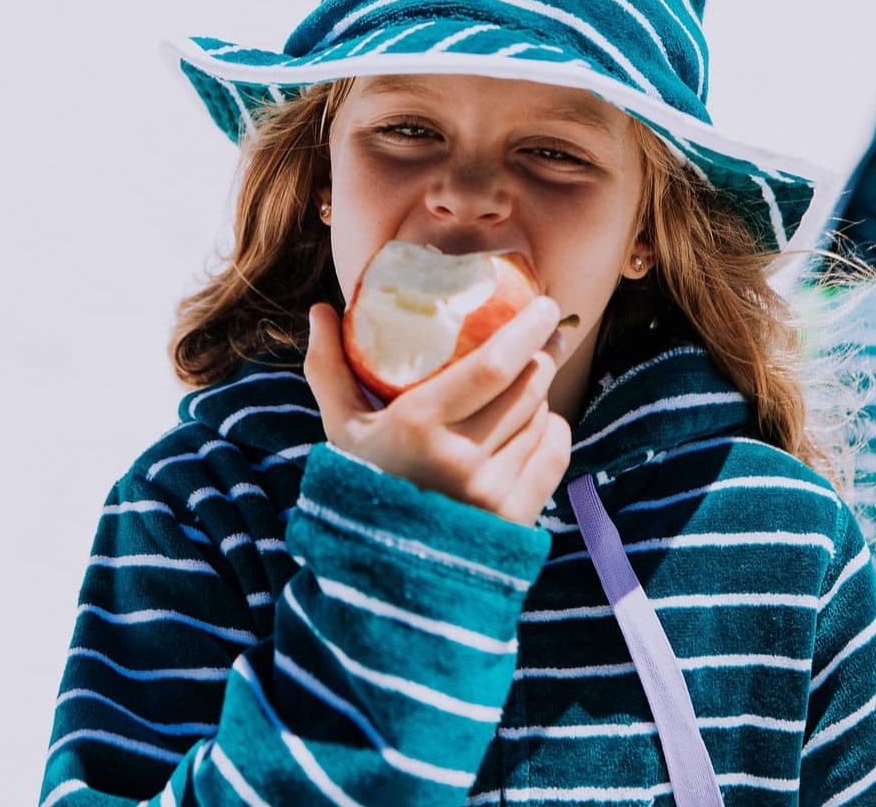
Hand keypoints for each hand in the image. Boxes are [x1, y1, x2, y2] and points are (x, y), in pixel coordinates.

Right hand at [304, 297, 571, 525]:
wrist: (382, 570)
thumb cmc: (360, 483)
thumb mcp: (340, 427)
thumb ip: (329, 367)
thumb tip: (322, 309)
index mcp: (418, 425)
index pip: (492, 367)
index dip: (526, 331)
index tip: (544, 305)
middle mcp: (460, 459)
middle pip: (526, 388)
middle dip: (544, 353)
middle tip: (548, 332)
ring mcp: (491, 492)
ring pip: (541, 418)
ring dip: (543, 391)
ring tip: (533, 377)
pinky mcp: (516, 518)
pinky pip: (553, 455)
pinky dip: (553, 429)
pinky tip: (542, 420)